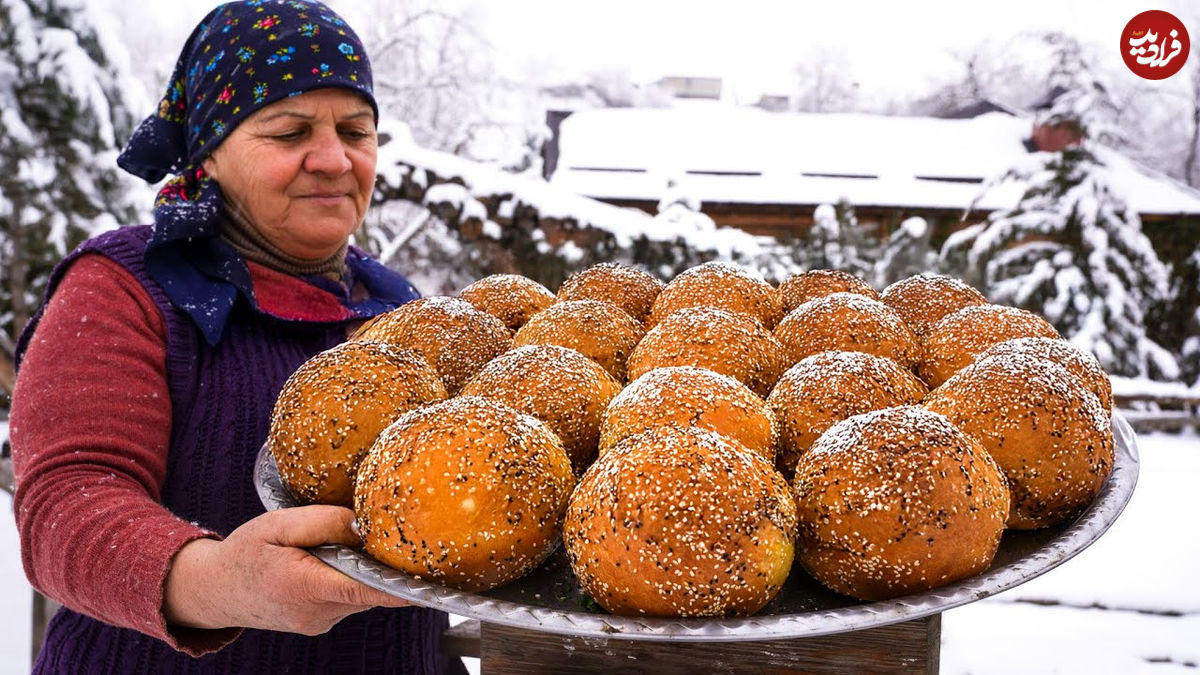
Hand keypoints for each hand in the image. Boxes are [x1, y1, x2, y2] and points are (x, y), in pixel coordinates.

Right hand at [163, 505, 409, 634]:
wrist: (214, 590)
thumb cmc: (245, 552)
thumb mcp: (279, 524)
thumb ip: (324, 521)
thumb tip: (365, 525)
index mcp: (305, 586)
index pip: (366, 590)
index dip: (402, 586)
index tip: (431, 580)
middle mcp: (317, 612)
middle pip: (369, 587)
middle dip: (378, 562)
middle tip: (377, 532)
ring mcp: (320, 622)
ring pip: (361, 592)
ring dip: (359, 570)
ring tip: (336, 546)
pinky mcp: (320, 622)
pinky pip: (349, 598)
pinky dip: (349, 579)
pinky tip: (330, 561)